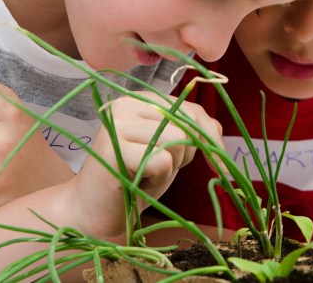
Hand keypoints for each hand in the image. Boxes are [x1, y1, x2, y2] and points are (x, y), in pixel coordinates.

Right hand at [72, 91, 221, 237]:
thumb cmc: (133, 181)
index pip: (191, 109)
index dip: (210, 137)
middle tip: (158, 171)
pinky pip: (162, 162)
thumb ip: (188, 134)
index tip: (219, 166)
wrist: (93, 212)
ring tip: (144, 177)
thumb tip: (216, 128)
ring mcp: (116, 123)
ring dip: (169, 169)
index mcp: (139, 100)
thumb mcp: (167, 153)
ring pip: (177, 141)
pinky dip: (157, 180)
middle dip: (185, 156)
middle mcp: (125, 104)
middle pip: (186, 125)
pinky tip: (136, 184)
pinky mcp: (113, 148)